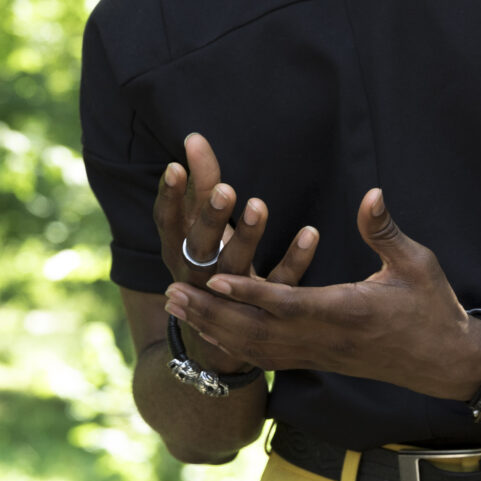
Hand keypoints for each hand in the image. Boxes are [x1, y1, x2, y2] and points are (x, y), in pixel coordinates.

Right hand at [152, 133, 318, 374]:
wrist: (218, 343)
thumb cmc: (212, 265)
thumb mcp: (202, 227)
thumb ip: (202, 183)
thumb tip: (194, 137)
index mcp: (178, 253)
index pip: (168, 223)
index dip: (170, 197)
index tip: (176, 166)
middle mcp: (198, 276)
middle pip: (198, 247)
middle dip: (209, 218)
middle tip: (225, 189)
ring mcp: (230, 296)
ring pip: (235, 268)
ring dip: (246, 237)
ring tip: (259, 204)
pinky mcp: (263, 310)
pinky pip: (280, 283)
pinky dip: (295, 259)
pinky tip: (312, 232)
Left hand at [166, 188, 480, 399]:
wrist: (445, 363)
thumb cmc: (434, 307)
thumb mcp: (418, 263)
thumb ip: (386, 231)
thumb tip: (372, 193)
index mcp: (348, 312)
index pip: (289, 304)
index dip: (248, 294)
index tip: (212, 279)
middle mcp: (325, 338)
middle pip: (257, 331)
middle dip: (209, 313)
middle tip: (168, 292)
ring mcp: (318, 354)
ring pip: (254, 347)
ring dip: (211, 327)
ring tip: (173, 306)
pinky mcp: (317, 360)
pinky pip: (267, 357)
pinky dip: (233, 344)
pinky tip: (208, 330)